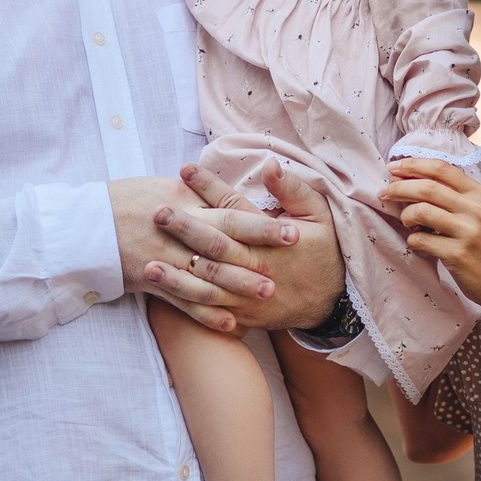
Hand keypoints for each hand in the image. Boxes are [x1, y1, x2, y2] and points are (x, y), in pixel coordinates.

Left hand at [142, 159, 344, 332]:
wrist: (332, 302)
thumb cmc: (323, 251)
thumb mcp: (319, 214)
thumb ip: (293, 190)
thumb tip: (269, 165)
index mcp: (271, 237)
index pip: (234, 207)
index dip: (209, 187)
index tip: (185, 170)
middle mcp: (255, 266)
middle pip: (214, 245)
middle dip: (184, 229)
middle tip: (157, 212)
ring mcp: (247, 294)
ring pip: (206, 285)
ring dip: (176, 276)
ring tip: (148, 265)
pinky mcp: (241, 315)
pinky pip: (210, 311)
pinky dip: (186, 305)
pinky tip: (163, 297)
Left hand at [383, 158, 480, 310]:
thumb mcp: (479, 213)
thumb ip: (454, 195)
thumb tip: (412, 179)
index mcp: (480, 194)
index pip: (441, 168)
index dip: (413, 165)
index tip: (393, 168)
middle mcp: (476, 209)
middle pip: (426, 187)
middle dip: (399, 187)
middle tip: (385, 193)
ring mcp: (467, 232)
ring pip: (420, 211)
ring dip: (405, 216)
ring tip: (408, 223)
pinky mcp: (458, 254)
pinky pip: (420, 240)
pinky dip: (412, 239)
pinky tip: (419, 242)